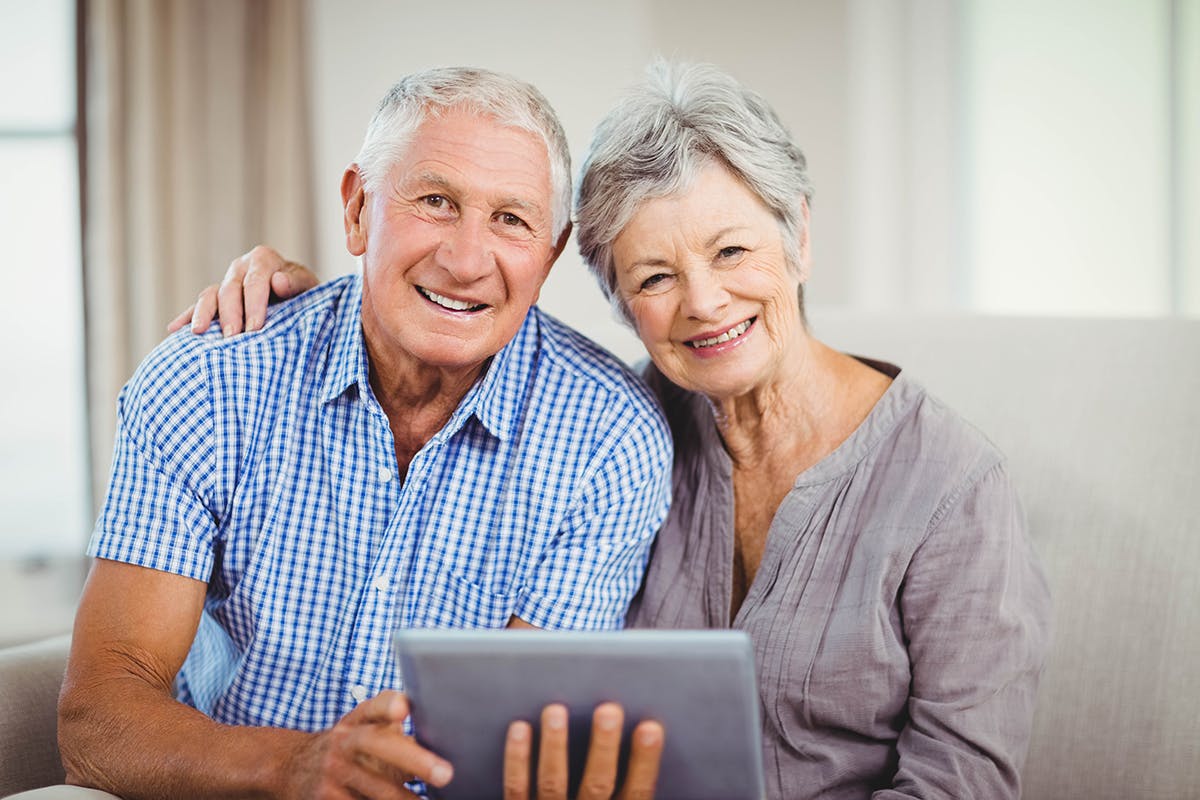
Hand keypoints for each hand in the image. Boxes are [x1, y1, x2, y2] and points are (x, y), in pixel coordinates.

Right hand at [166, 245, 318, 335]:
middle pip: (230, 290)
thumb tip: (279, 280)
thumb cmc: (305, 294)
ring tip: (198, 332)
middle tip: (232, 338)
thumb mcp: (308, 287)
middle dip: (230, 314)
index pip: (255, 281)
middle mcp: (241, 268)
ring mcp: (226, 283)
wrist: (299, 298)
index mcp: (264, 260)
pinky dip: (186, 317)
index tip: (256, 328)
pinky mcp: (216, 299)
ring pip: (210, 296)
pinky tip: (174, 329)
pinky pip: (198, 307)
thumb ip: (296, 284)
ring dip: (203, 314)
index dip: (254, 304)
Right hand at [285, 690, 453, 799]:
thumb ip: (394, 726)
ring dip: (405, 799)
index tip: (403, 709)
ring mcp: (332, 771)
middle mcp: (343, 741)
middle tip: (445, 774)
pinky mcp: (324, 799)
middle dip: (414, 760)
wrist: (292, 766)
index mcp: (357, 719)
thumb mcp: (365, 726)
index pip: (374, 706)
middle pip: (378, 745)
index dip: (388, 705)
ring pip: (374, 788)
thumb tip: (443, 728)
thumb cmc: (350, 745)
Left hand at [503, 702, 663, 799]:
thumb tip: (651, 744)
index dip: (644, 762)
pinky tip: (519, 727)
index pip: (637, 795)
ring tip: (555, 710)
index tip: (651, 727)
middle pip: (596, 785)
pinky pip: (515, 790)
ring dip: (554, 746)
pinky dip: (516, 759)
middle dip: (602, 747)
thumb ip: (632, 799)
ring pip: (552, 783)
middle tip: (608, 710)